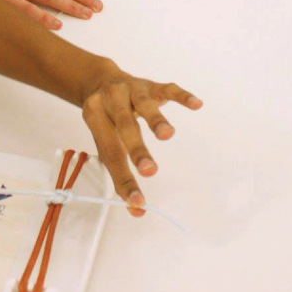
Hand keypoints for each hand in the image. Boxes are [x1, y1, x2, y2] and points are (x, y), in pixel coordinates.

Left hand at [77, 64, 204, 217]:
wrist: (100, 81)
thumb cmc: (106, 121)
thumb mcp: (105, 144)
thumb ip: (120, 176)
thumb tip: (137, 210)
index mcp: (95, 117)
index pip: (111, 153)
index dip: (124, 179)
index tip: (138, 203)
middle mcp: (111, 100)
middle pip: (124, 126)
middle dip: (138, 149)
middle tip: (150, 171)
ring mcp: (132, 89)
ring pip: (144, 103)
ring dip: (156, 120)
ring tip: (167, 136)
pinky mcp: (151, 85)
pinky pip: (168, 88)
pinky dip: (182, 96)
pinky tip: (196, 104)